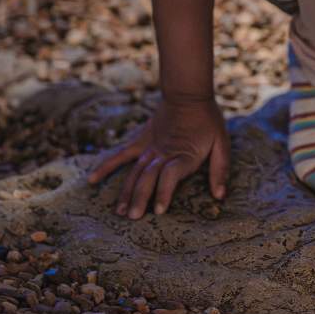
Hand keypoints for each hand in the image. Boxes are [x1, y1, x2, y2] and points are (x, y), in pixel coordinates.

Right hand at [88, 95, 230, 217]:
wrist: (188, 94)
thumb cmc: (208, 120)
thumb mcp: (222, 143)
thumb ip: (220, 169)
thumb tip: (220, 195)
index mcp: (183, 155)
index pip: (170, 176)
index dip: (163, 193)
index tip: (158, 211)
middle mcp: (163, 153)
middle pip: (148, 178)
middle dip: (140, 198)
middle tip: (133, 218)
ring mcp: (149, 147)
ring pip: (134, 172)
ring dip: (126, 192)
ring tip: (121, 212)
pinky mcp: (140, 141)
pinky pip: (121, 155)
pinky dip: (106, 166)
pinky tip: (92, 179)